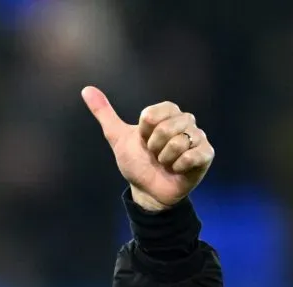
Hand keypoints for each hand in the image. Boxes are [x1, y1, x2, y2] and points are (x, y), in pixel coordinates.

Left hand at [82, 86, 213, 211]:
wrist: (147, 190)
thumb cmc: (136, 162)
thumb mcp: (117, 137)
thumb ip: (104, 113)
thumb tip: (86, 89)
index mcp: (167, 112)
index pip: (153, 113)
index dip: (144, 131)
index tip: (143, 140)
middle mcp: (185, 121)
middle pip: (165, 128)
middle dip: (153, 147)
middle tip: (154, 155)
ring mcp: (198, 137)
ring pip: (178, 142)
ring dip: (165, 158)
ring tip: (165, 163)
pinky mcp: (206, 154)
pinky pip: (193, 155)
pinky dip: (179, 166)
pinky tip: (177, 169)